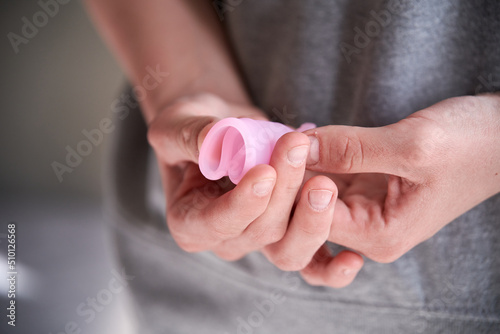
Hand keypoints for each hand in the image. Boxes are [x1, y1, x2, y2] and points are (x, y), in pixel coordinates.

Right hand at [148, 94, 341, 275]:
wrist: (223, 130)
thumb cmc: (193, 127)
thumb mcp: (178, 124)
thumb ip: (192, 135)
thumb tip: (217, 141)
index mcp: (190, 221)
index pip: (216, 223)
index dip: (241, 204)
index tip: (265, 172)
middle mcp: (226, 239)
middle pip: (260, 233)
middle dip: (284, 194)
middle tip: (299, 149)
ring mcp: (260, 240)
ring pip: (290, 247)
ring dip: (312, 217)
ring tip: (326, 182)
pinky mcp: (288, 235)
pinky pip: (313, 263)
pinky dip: (332, 267)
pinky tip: (352, 258)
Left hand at [299, 94, 499, 286]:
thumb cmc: (471, 145)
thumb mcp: (412, 146)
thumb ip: (352, 148)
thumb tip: (301, 146)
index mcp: (380, 235)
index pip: (313, 222)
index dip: (291, 186)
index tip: (281, 147)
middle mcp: (366, 230)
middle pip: (304, 221)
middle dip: (286, 186)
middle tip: (278, 144)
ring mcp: (362, 209)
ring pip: (308, 201)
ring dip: (294, 173)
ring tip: (285, 140)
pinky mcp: (363, 187)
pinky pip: (323, 180)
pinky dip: (310, 162)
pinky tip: (303, 139)